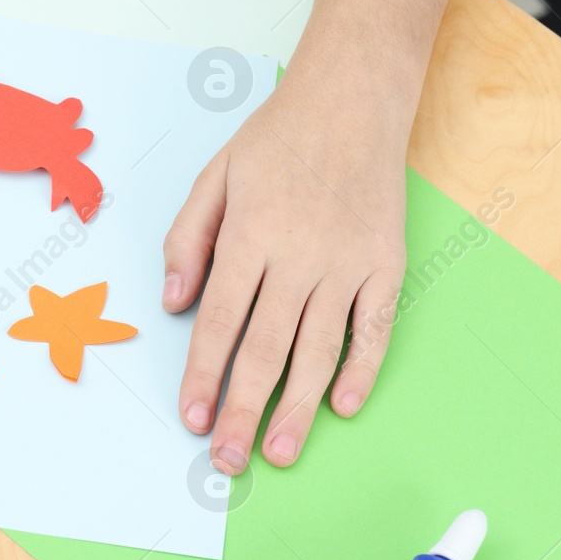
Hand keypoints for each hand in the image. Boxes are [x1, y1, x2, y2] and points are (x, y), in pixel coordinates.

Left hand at [162, 0, 479, 474]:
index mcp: (250, 237)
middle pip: (265, 349)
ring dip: (297, 407)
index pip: (220, 323)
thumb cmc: (277, 138)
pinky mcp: (386, 264)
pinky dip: (361, 369)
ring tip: (280, 453)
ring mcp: (347, 263)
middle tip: (229, 461)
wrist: (354, 98)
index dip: (204, 376)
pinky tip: (342, 405)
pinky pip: (375, 328)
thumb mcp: (214, 176)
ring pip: (318, 350)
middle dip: (245, 411)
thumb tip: (174, 302)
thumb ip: (188, 238)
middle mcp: (298, 257)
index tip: (193, 418)